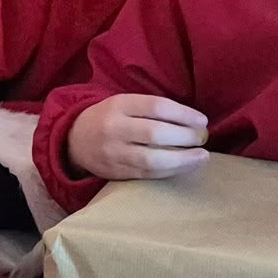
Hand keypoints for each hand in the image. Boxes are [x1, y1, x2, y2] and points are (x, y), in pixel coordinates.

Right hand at [66, 94, 208, 180]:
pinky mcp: (115, 172)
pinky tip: (184, 166)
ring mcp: (113, 153)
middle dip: (185, 137)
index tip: (202, 120)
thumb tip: (193, 121)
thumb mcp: (124, 103)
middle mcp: (114, 128)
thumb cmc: (110, 118)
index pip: (157, 107)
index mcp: (118, 105)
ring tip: (201, 157)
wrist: (74, 140)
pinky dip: (170, 171)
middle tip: (202, 138)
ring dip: (182, 159)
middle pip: (156, 133)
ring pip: (152, 159)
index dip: (184, 114)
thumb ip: (152, 109)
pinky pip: (147, 174)